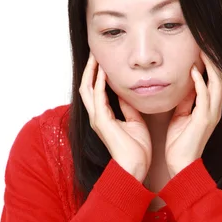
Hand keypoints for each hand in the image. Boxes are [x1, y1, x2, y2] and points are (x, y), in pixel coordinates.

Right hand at [79, 53, 151, 182]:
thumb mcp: (135, 122)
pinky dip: (99, 82)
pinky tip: (103, 70)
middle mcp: (97, 116)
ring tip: (95, 56)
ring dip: (91, 71)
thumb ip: (129, 107)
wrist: (135, 168)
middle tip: (95, 52)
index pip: (95, 90)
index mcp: (104, 117)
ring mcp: (97, 119)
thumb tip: (128, 93)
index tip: (102, 59)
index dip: (97, 74)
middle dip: (89, 69)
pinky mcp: (102, 121)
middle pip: (86, 86)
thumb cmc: (136, 150)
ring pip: (87, 88)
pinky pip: (97, 96)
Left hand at [165, 52, 221, 176]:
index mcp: (210, 107)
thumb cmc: (180, 143)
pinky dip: (200, 82)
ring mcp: (212, 114)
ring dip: (210, 65)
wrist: (180, 165)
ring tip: (202, 48)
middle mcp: (215, 108)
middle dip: (214, 58)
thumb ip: (186, 101)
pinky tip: (193, 70)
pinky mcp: (204, 120)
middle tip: (205, 40)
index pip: (216, 78)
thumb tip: (185, 85)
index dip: (211, 61)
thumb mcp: (181, 116)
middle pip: (221, 76)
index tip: (202, 45)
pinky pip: (205, 97)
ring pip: (218, 83)